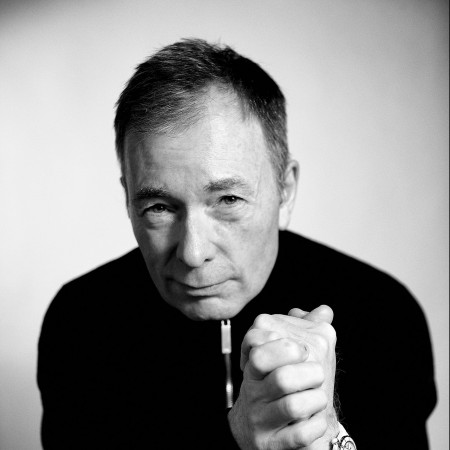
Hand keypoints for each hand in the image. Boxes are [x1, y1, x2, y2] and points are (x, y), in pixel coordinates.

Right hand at [228, 305, 337, 449]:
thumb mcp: (284, 358)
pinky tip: (317, 419)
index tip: (302, 350)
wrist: (264, 431)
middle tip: (316, 373)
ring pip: (293, 406)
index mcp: (254, 368)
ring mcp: (260, 419)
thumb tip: (324, 310)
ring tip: (318, 397)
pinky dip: (316, 426)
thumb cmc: (279, 388)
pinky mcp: (271, 444)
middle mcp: (253, 393)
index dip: (286, 346)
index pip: (258, 347)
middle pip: (281, 377)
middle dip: (309, 373)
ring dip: (316, 399)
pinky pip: (299, 435)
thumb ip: (302, 331)